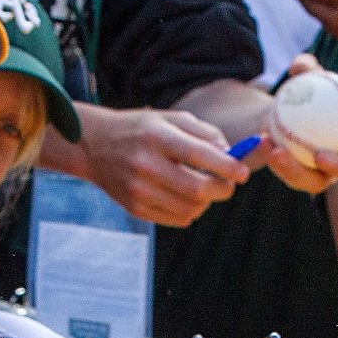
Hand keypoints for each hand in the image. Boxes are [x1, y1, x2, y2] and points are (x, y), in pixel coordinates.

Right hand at [72, 105, 251, 226]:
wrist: (94, 146)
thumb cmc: (140, 130)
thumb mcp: (170, 119)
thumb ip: (205, 133)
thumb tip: (232, 155)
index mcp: (157, 136)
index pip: (199, 155)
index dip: (227, 167)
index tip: (243, 172)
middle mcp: (145, 164)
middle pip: (198, 189)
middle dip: (223, 189)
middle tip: (228, 184)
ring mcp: (138, 189)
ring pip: (191, 209)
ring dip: (206, 202)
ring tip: (203, 188)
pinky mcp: (135, 208)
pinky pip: (177, 219)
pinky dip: (189, 211)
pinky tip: (183, 196)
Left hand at [241, 54, 337, 195]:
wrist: (288, 113)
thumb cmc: (308, 93)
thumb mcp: (307, 78)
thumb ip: (307, 69)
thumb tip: (300, 65)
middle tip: (318, 155)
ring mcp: (327, 176)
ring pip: (316, 183)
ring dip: (297, 170)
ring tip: (277, 152)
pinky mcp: (302, 181)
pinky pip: (291, 176)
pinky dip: (277, 160)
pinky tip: (263, 142)